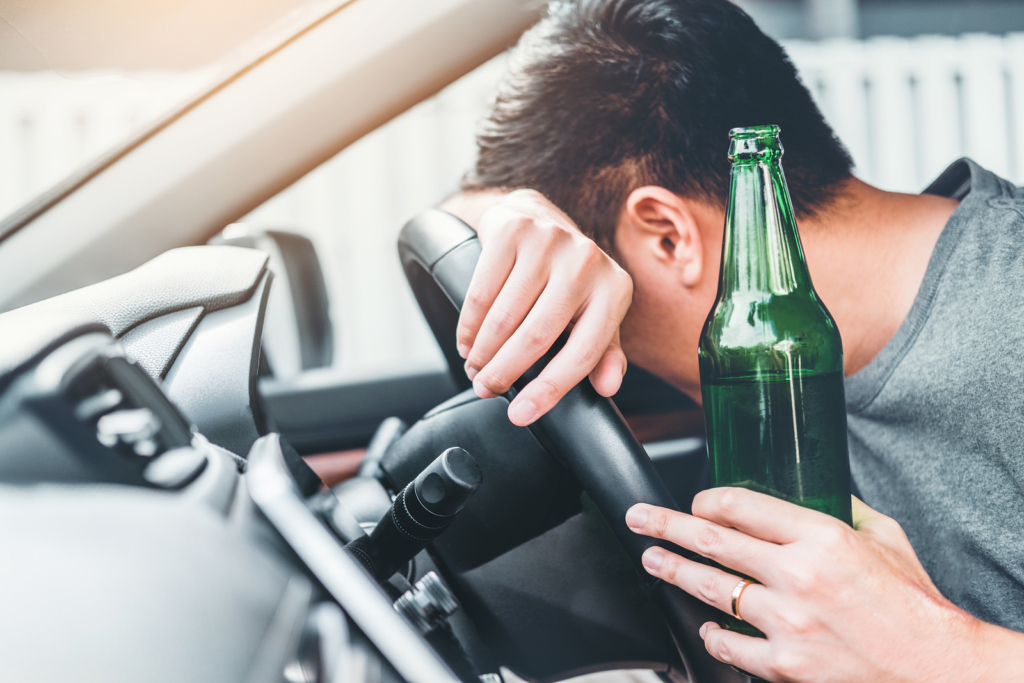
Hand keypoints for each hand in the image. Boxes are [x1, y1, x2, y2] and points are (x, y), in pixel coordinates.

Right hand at [456, 189, 632, 425]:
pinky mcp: (514, 231)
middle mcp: (586, 262)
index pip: (583, 353)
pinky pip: (482, 292)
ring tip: (475, 369)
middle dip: (503, 372)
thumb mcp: (595, 313)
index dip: (549, 391)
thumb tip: (608, 387)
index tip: (520, 414)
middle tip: (485, 391)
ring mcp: (549, 242)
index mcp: (615, 289)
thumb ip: (604, 352)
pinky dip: (469, 325)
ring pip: (505, 317)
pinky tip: (466, 342)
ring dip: (482, 352)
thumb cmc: (569, 279)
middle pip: (537, 336)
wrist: (538, 216)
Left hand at [625, 489, 1018, 682]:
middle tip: (638, 518)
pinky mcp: (786, 665)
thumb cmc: (913, 606)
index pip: (742, 507)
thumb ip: (844, 511)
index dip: (708, 500)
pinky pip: (730, 645)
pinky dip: (713, 633)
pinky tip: (704, 625)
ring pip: (711, 590)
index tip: (697, 502)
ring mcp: (788, 623)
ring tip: (652, 560)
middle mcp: (797, 577)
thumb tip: (816, 491)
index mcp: (821, 537)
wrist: (937, 669)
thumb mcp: (884, 538)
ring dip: (674, 572)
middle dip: (666, 526)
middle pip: (712, 542)